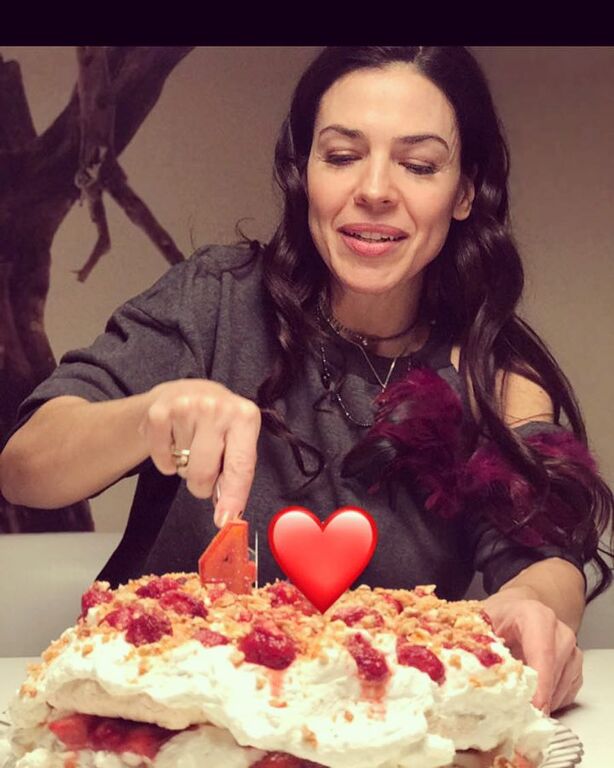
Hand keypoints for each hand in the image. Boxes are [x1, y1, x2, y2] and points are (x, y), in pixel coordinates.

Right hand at [138, 379, 260, 526]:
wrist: (186, 392)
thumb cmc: (218, 422)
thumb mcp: (238, 438)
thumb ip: (236, 473)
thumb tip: (227, 514)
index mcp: (244, 416)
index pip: (240, 465)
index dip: (233, 496)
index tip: (226, 520)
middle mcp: (217, 408)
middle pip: (204, 473)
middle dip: (202, 484)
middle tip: (204, 468)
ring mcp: (186, 407)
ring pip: (182, 467)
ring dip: (184, 465)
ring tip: (190, 443)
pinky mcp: (159, 412)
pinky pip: (161, 460)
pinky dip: (165, 461)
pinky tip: (173, 441)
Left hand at [481, 590, 582, 713]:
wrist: (517, 608)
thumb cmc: (501, 615)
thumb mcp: (481, 620)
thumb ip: (477, 641)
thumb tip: (465, 666)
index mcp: (536, 617)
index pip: (543, 653)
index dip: (539, 683)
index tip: (532, 707)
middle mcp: (559, 632)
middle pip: (554, 674)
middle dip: (536, 698)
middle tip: (514, 714)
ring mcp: (570, 650)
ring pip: (561, 687)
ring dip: (541, 701)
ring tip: (516, 702)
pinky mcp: (574, 666)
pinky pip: (566, 693)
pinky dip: (548, 701)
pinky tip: (530, 695)